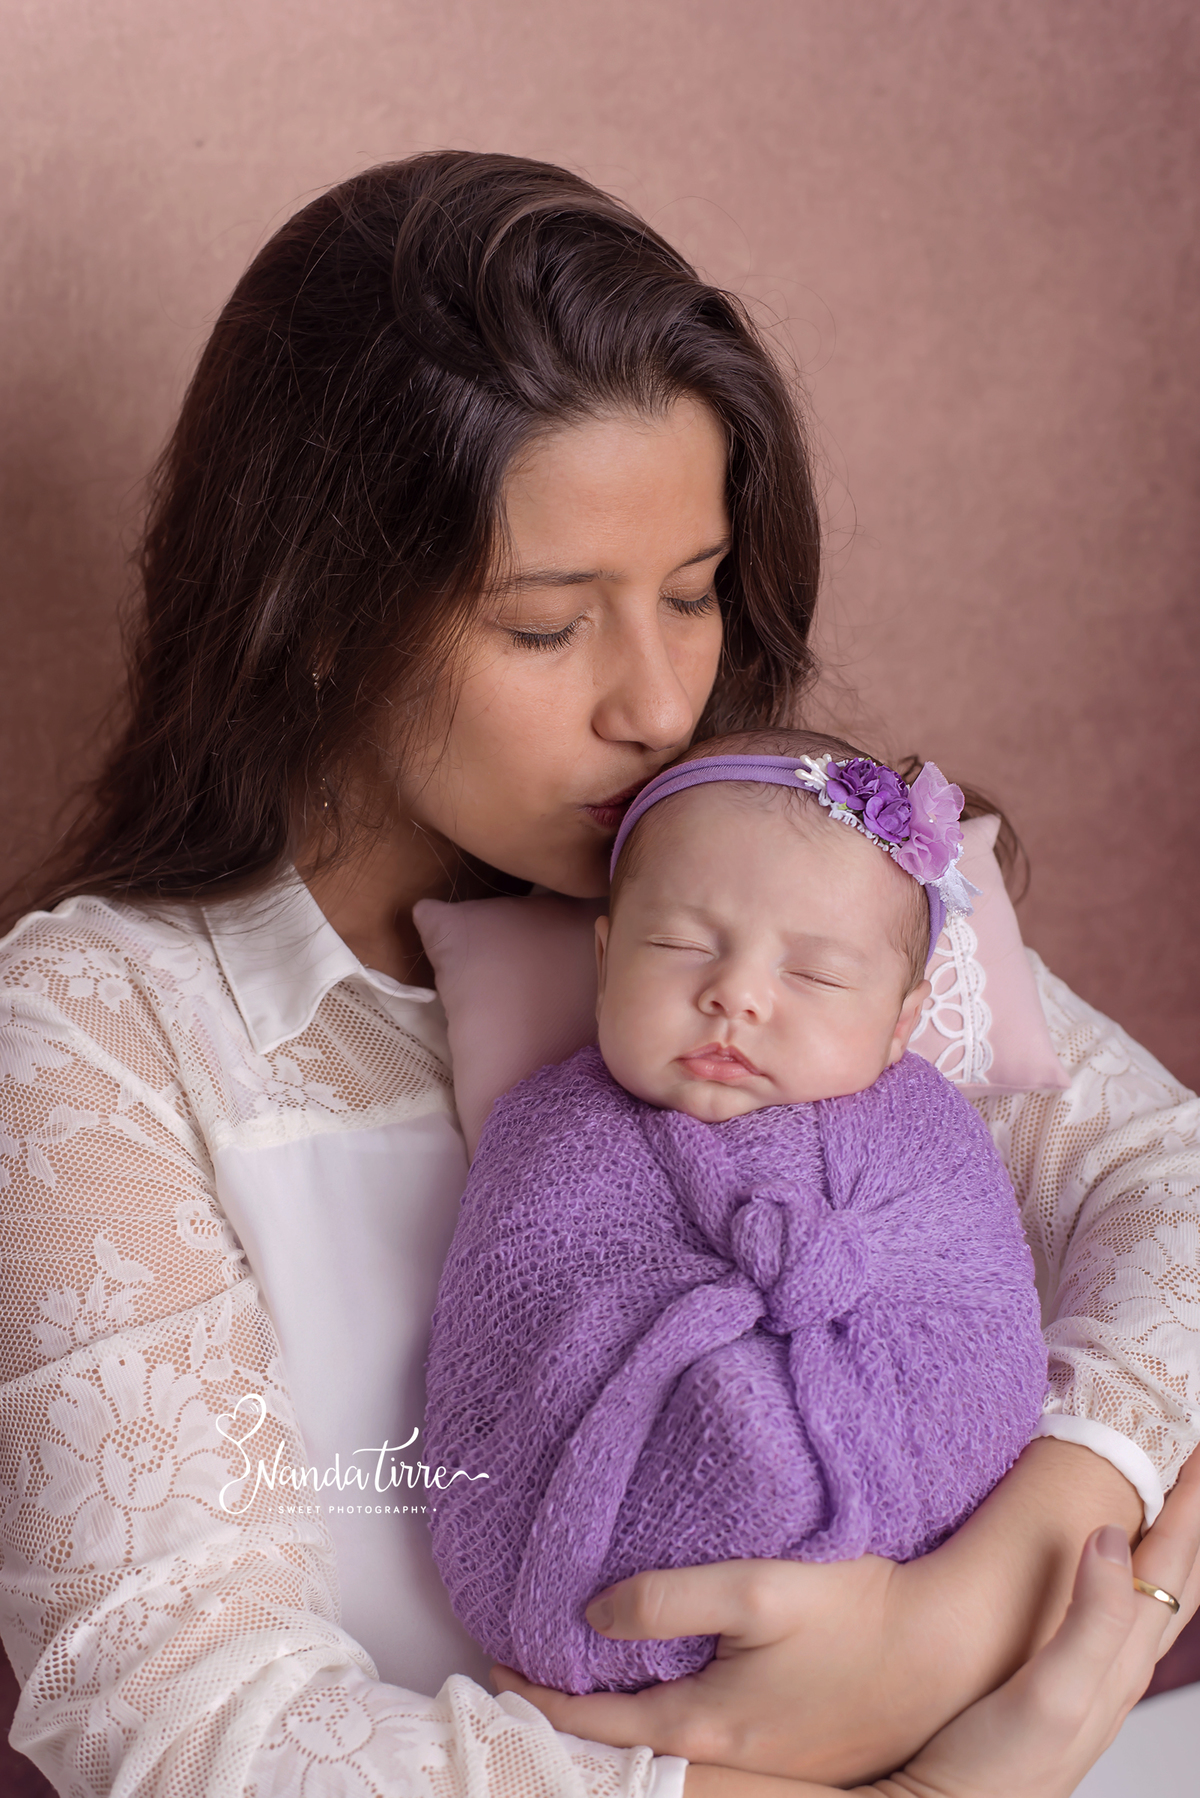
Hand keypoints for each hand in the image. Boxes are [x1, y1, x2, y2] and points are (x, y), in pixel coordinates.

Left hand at [492, 1442, 1180, 1785]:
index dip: (538, 1699)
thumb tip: (594, 1613)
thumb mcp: (756, 1589)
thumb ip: (668, 1598)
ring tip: (579, 1689)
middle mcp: (728, 1756)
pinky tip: (665, 1693)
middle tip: (523, 1686)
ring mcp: (765, 1763)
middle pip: (625, 1750)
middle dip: (570, 1721)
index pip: (597, 1725)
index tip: (495, 1672)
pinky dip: (664, 1724)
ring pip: (665, 1749)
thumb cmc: (855, 1612)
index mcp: (706, 1723)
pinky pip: (705, 1742)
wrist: (947, 1651)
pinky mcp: (794, 1750)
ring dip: (616, 1724)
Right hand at [877, 1447, 1199, 1797]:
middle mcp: (1117, 1665)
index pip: (1170, 1560)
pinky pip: (1115, 1613)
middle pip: (1174, 1576)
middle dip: (1191, 1514)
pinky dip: (1128, 1574)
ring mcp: (1092, 1678)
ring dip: (1167, 1541)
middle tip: (1195, 1458)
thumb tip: (1108, 1537)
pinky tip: (1106, 1569)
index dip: (1190, 1501)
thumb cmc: (995, 1768)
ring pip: (1148, 1595)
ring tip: (1169, 1500)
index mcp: (1120, 1656)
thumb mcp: (1050, 1694)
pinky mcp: (1061, 1684)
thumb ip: (1089, 1618)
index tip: (1199, 1445)